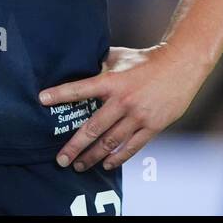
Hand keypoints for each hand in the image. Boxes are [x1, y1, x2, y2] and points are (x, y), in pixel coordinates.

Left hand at [38, 44, 207, 172]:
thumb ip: (99, 63)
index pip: (80, 88)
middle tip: (60, 160)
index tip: (41, 99)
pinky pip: (131, 147)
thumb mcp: (119, 56)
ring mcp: (138, 116)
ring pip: (110, 142)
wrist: (181, 64)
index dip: (60, 94)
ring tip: (79, 166)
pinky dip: (117, 158)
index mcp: (112, 81)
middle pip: (93, 128)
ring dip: (92, 157)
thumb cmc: (146, 59)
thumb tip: (79, 63)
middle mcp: (123, 100)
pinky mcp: (152, 126)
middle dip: (74, 146)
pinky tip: (106, 164)